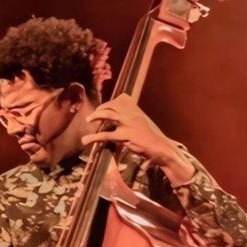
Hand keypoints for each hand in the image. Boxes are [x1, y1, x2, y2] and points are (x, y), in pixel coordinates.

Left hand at [81, 94, 195, 184]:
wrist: (160, 147)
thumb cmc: (151, 136)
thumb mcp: (143, 122)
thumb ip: (132, 117)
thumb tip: (120, 116)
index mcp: (137, 110)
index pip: (122, 99)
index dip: (111, 102)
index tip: (105, 107)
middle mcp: (132, 114)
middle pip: (112, 105)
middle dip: (100, 108)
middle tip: (92, 116)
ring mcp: (128, 124)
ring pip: (108, 115)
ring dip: (95, 116)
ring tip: (88, 120)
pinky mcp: (125, 136)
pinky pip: (106, 135)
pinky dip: (93, 137)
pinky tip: (86, 140)